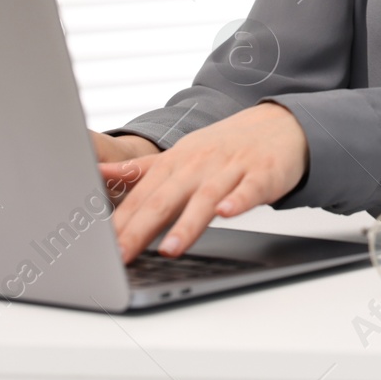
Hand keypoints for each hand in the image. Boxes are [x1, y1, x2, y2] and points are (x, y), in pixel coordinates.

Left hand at [97, 102, 309, 262]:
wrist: (280, 123)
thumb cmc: (225, 146)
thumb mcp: (180, 154)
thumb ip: (140, 169)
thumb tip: (101, 173)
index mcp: (177, 161)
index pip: (142, 195)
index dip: (121, 221)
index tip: (100, 247)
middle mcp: (200, 164)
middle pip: (166, 198)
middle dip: (141, 228)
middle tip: (121, 255)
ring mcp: (232, 168)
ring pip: (206, 197)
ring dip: (187, 223)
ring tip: (170, 249)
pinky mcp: (263, 174)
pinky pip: (249, 189)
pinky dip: (238, 200)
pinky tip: (227, 213)